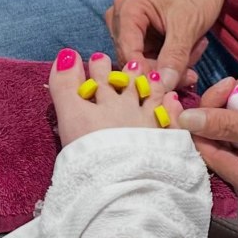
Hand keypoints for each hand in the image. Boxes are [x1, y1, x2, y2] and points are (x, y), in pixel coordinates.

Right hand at [48, 49, 181, 146]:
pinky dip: (172, 107)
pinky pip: (171, 119)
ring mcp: (149, 124)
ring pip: (150, 98)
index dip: (97, 69)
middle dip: (123, 74)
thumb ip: (64, 87)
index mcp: (100, 106)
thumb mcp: (69, 117)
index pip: (97, 83)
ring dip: (149, 85)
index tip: (98, 58)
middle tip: (129, 64)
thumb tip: (66, 55)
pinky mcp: (168, 141)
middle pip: (123, 88)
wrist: (123, 183)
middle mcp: (125, 110)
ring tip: (152, 77)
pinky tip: (174, 100)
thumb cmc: (91, 153)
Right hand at [105, 0, 226, 88]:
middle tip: (192, 71)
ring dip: (171, 66)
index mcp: (127, 10)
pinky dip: (172, 61)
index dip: (146, 74)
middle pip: (134, 61)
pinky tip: (189, 49)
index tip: (169, 88)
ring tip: (195, 50)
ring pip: (144, 64)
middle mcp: (120, 19)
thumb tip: (163, 85)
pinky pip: (151, 59)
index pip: (128, 53)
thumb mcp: (188, 26)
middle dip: (164, 70)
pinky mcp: (140, 37)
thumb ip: (174, 57)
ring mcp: (129, 29)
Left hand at [177, 79, 237, 206]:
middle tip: (223, 85)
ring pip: (216, 127)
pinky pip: (228, 119)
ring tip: (236, 84)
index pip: (210, 158)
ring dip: (221, 102)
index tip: (179, 103)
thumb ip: (225, 125)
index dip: (194, 130)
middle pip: (210, 142)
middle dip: (210, 112)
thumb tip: (187, 120)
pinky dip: (229, 101)